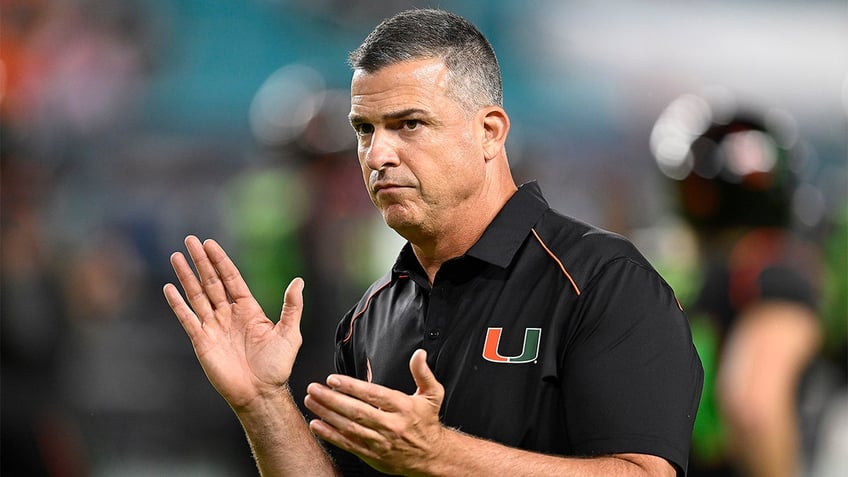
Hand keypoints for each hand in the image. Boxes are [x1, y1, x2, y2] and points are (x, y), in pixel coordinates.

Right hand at [163, 235, 303, 410]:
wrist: (260, 393)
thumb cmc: (277, 366)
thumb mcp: (289, 334)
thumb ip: (292, 307)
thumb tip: (298, 281)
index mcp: (249, 310)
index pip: (231, 279)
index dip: (220, 261)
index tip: (210, 244)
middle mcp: (229, 314)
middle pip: (211, 282)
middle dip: (201, 261)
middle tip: (190, 239)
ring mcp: (214, 327)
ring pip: (197, 295)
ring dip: (186, 276)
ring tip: (176, 256)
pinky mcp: (202, 341)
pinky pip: (187, 318)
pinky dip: (178, 303)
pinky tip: (169, 288)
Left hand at [304, 349, 445, 475]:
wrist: (431, 456)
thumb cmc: (427, 423)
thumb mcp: (432, 395)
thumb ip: (423, 373)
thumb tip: (419, 354)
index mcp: (403, 408)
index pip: (374, 395)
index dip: (352, 387)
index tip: (333, 379)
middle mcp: (390, 425)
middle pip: (357, 411)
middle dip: (332, 399)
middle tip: (314, 388)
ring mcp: (379, 442)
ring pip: (349, 427)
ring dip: (327, 414)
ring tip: (312, 402)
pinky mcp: (372, 455)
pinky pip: (348, 444)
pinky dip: (330, 435)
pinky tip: (317, 425)